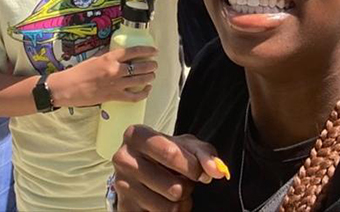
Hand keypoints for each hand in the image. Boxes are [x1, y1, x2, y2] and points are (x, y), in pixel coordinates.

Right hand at [50, 46, 157, 107]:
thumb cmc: (78, 72)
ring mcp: (115, 84)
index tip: (154, 51)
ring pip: (140, 80)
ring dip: (149, 77)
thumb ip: (108, 57)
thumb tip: (120, 55)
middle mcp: (115, 70)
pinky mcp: (114, 97)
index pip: (133, 52)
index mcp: (109, 58)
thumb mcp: (94, 59)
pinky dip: (143, 93)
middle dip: (150, 65)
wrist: (68, 88)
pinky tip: (147, 90)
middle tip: (154, 64)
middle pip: (140, 67)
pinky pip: (134, 96)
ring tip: (152, 75)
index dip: (146, 50)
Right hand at [112, 124, 227, 211]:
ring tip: (175, 190)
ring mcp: (122, 185)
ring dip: (181, 203)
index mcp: (137, 135)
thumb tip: (218, 171)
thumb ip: (205, 154)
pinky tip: (165, 201)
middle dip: (188, 187)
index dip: (192, 167)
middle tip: (183, 180)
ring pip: (169, 207)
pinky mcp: (125, 207)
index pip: (171, 154)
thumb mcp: (187, 146)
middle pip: (174, 187)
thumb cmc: (165, 153)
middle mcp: (124, 159)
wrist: (141, 168)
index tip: (197, 171)